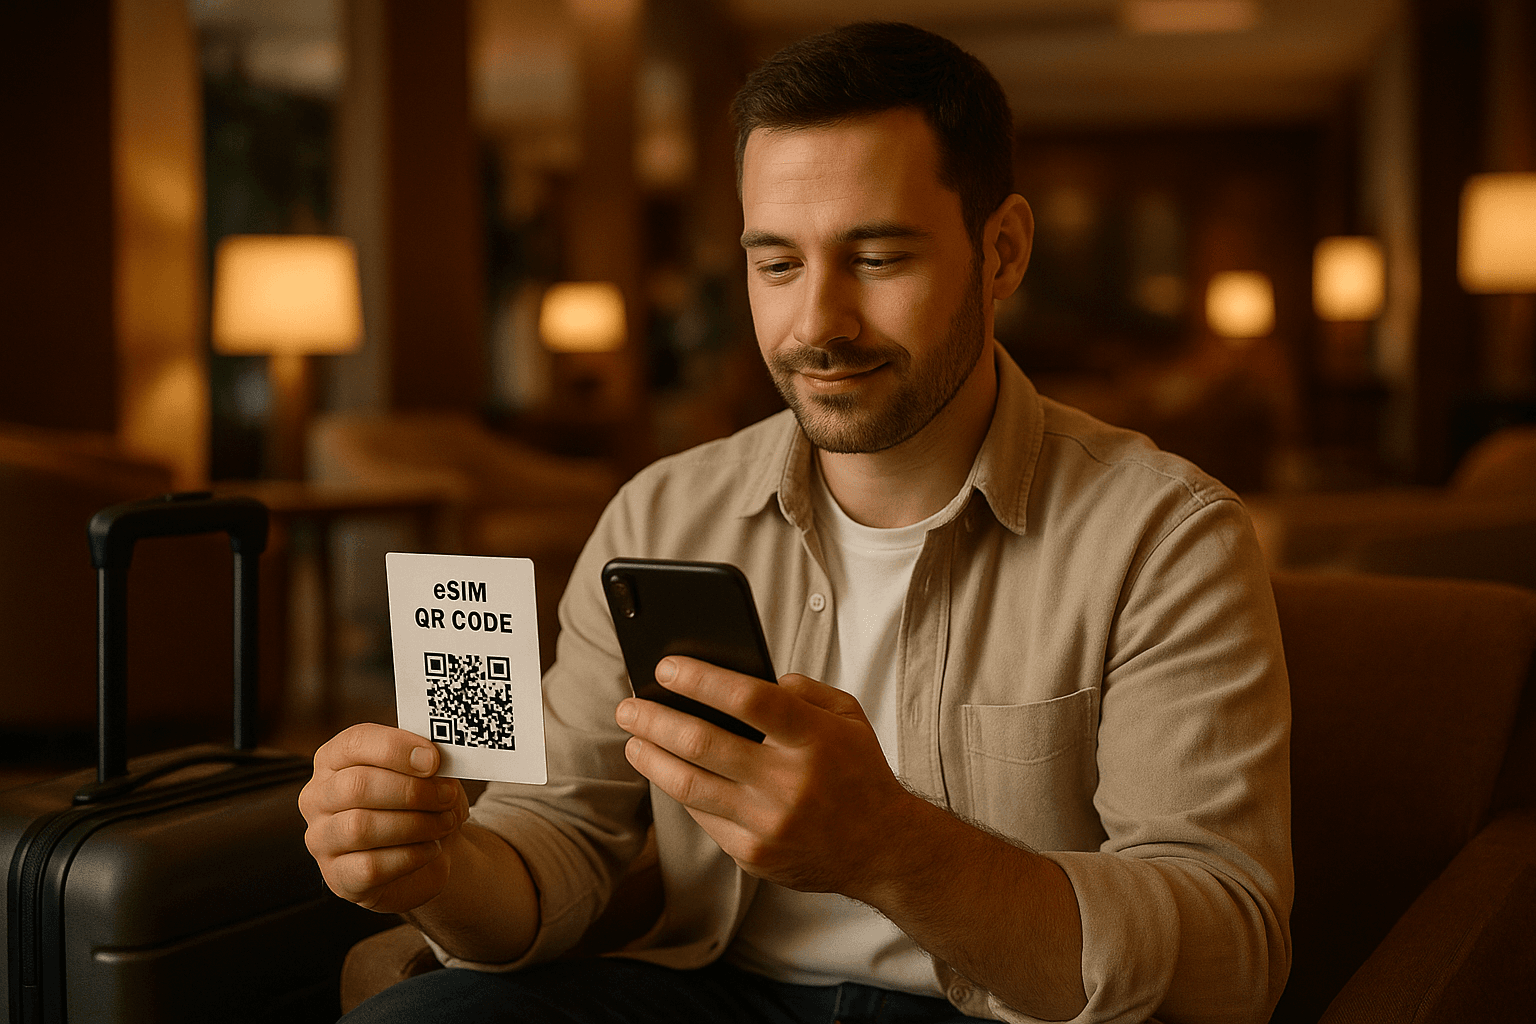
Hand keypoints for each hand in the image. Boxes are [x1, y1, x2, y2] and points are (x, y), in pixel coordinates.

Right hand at [298, 723, 470, 913]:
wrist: (427, 851)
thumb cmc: (421, 803)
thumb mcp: (428, 775)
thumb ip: (429, 765)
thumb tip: (437, 766)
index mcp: (335, 759)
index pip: (354, 743)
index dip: (396, 749)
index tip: (434, 761)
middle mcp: (318, 797)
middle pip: (356, 786)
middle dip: (411, 790)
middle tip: (446, 796)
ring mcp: (322, 839)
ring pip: (360, 827)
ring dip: (415, 824)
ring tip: (444, 823)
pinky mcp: (337, 876)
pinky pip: (370, 867)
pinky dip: (410, 856)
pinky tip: (431, 849)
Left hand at [615, 657, 916, 897]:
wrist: (882, 850)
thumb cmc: (859, 772)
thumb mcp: (848, 717)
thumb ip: (804, 690)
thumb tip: (749, 679)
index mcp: (814, 738)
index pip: (747, 699)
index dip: (700, 680)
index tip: (664, 667)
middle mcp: (789, 782)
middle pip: (703, 743)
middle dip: (655, 720)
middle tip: (628, 706)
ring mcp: (769, 823)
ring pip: (690, 786)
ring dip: (652, 758)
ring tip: (633, 740)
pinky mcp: (754, 854)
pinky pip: (704, 817)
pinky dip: (681, 791)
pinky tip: (667, 773)